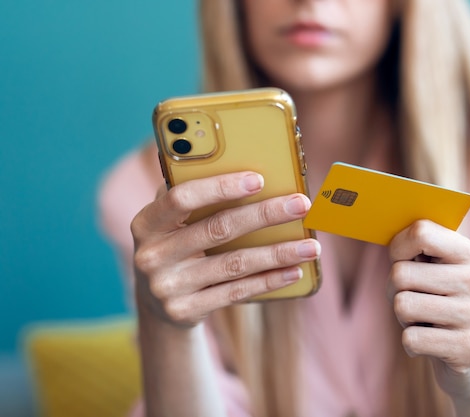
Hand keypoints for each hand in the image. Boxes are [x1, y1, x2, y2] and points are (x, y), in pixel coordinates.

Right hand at [130, 171, 320, 327]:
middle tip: (301, 204)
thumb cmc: (175, 244)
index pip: (181, 198)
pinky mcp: (185, 311)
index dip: (220, 187)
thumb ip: (195, 196)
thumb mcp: (172, 221)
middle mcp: (151, 255)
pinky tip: (294, 270)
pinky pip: (236, 292)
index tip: (259, 179)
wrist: (155, 302)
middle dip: (265, 215)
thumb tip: (249, 168)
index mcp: (146, 222)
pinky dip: (269, 280)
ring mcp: (167, 287)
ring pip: (234, 264)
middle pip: (218, 229)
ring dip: (278, 253)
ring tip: (311, 245)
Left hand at [388, 220, 469, 411]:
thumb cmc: (442, 306)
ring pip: (402, 305)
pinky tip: (431, 344)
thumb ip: (417, 248)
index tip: (402, 260)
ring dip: (404, 318)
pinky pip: (410, 338)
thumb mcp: (437, 272)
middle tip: (417, 301)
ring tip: (426, 321)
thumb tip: (385, 228)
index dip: (398, 248)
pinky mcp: (468, 348)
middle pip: (400, 273)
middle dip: (396, 291)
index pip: (421, 232)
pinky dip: (412, 344)